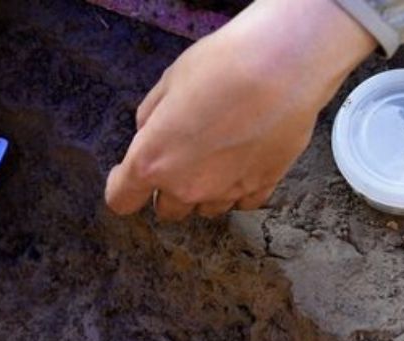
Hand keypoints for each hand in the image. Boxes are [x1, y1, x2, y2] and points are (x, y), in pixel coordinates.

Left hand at [105, 0, 375, 219]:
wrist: (281, 68)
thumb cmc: (218, 67)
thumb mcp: (169, 82)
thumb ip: (152, 116)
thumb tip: (151, 132)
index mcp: (152, 162)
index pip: (122, 200)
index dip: (123, 188)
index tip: (128, 175)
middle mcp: (187, 187)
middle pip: (167, 210)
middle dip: (168, 189)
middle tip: (182, 157)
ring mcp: (226, 193)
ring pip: (206, 209)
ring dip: (205, 191)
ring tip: (219, 157)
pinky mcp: (262, 188)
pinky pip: (242, 202)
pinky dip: (239, 189)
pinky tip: (245, 162)